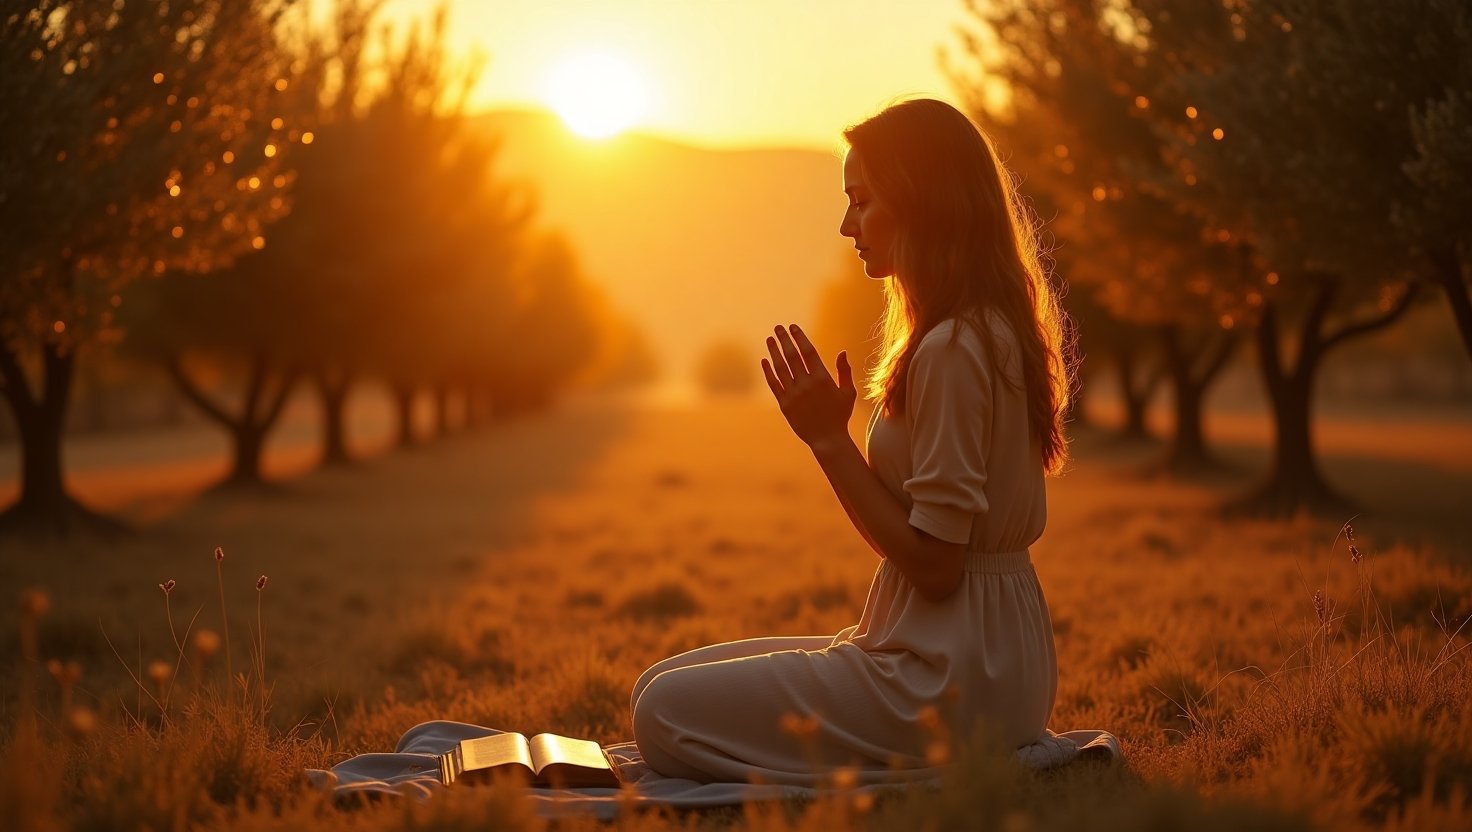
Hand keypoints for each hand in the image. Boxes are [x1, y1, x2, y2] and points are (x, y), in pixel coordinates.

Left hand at [761, 324, 856, 449]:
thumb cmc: (840, 415)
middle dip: (784, 339)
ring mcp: (794, 395)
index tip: (793, 326)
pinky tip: (764, 360)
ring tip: (770, 339)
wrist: (827, 439)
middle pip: (792, 356)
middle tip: (778, 327)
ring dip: (774, 351)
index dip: (799, 337)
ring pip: (780, 368)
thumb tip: (842, 352)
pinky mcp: (784, 405)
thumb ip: (845, 371)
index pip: (808, 352)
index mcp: (823, 379)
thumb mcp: (848, 393)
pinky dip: (768, 371)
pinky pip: (774, 384)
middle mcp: (806, 384)